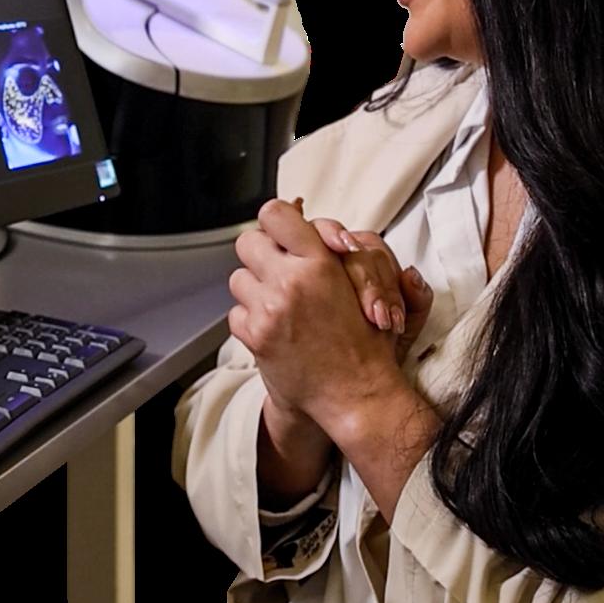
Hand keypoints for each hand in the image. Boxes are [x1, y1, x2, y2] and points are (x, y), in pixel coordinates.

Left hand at [229, 198, 406, 434]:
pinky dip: (251, 319)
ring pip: (238, 278)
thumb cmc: (367, 340)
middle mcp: (291, 282)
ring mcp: (269, 310)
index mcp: (320, 262)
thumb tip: (298, 208)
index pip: (275, 214)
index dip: (277, 221)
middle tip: (279, 269)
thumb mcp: (361, 281)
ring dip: (255, 288)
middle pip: (248, 242)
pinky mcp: (255, 336)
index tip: (283, 233)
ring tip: (281, 304)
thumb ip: (331, 245)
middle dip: (261, 253)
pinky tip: (276, 329)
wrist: (356, 394)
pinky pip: (236, 313)